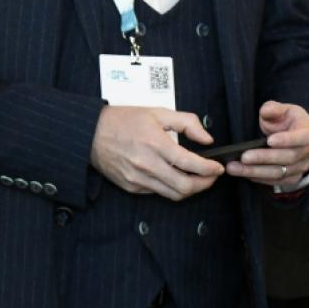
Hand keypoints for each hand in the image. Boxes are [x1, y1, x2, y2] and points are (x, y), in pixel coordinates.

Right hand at [91, 106, 223, 200]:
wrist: (91, 133)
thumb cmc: (123, 120)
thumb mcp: (158, 112)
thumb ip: (187, 123)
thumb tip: (207, 139)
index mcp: (155, 143)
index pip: (190, 163)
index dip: (209, 169)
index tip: (217, 168)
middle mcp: (146, 165)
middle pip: (184, 186)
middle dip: (204, 184)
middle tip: (212, 177)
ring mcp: (138, 179)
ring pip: (172, 194)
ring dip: (190, 189)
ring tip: (197, 179)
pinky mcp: (131, 187)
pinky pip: (157, 193)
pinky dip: (170, 188)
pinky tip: (175, 177)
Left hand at [225, 101, 308, 188]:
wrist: (296, 136)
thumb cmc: (288, 121)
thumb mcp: (283, 110)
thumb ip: (273, 109)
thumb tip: (265, 111)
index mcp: (307, 132)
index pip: (301, 137)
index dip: (286, 140)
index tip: (269, 140)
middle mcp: (307, 151)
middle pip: (287, 158)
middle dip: (264, 158)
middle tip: (243, 157)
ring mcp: (301, 167)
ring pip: (279, 173)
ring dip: (255, 171)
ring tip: (235, 168)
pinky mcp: (292, 178)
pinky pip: (275, 181)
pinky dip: (258, 178)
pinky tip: (243, 173)